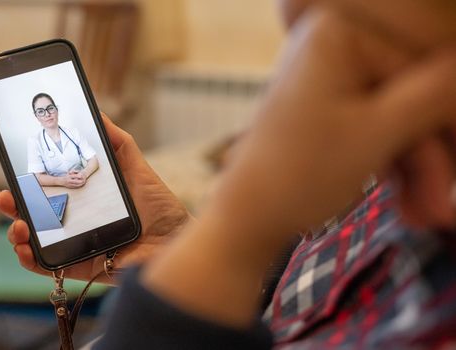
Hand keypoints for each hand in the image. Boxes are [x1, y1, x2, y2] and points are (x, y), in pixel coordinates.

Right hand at [0, 113, 191, 282]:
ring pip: (37, 241)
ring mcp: (78, 245)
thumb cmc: (160, 207)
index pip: (50, 191)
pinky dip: (30, 260)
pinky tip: (24, 248)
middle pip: (37, 215)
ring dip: (18, 233)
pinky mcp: (83, 267)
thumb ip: (117, 144)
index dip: (30, 184)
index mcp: (87, 200)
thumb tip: (98, 114)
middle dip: (16, 206)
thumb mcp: (137, 169)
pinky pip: (50, 267)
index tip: (16, 172)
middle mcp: (79, 222)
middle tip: (6, 197)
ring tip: (18, 225)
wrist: (177, 240)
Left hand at [141, 7, 455, 327]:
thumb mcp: (378, 132)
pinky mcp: (325, 113)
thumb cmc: (300, 174)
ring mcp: (327, 84)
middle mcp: (331, 50)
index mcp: (338, 35)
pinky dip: (391, 168)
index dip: (448, 122)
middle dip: (429, 159)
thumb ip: (435, 94)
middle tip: (439, 211)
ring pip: (394, 122)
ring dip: (416, 172)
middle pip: (409, 100)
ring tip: (423, 217)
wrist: (247, 220)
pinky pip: (372, 133)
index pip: (422, 70)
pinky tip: (407, 204)